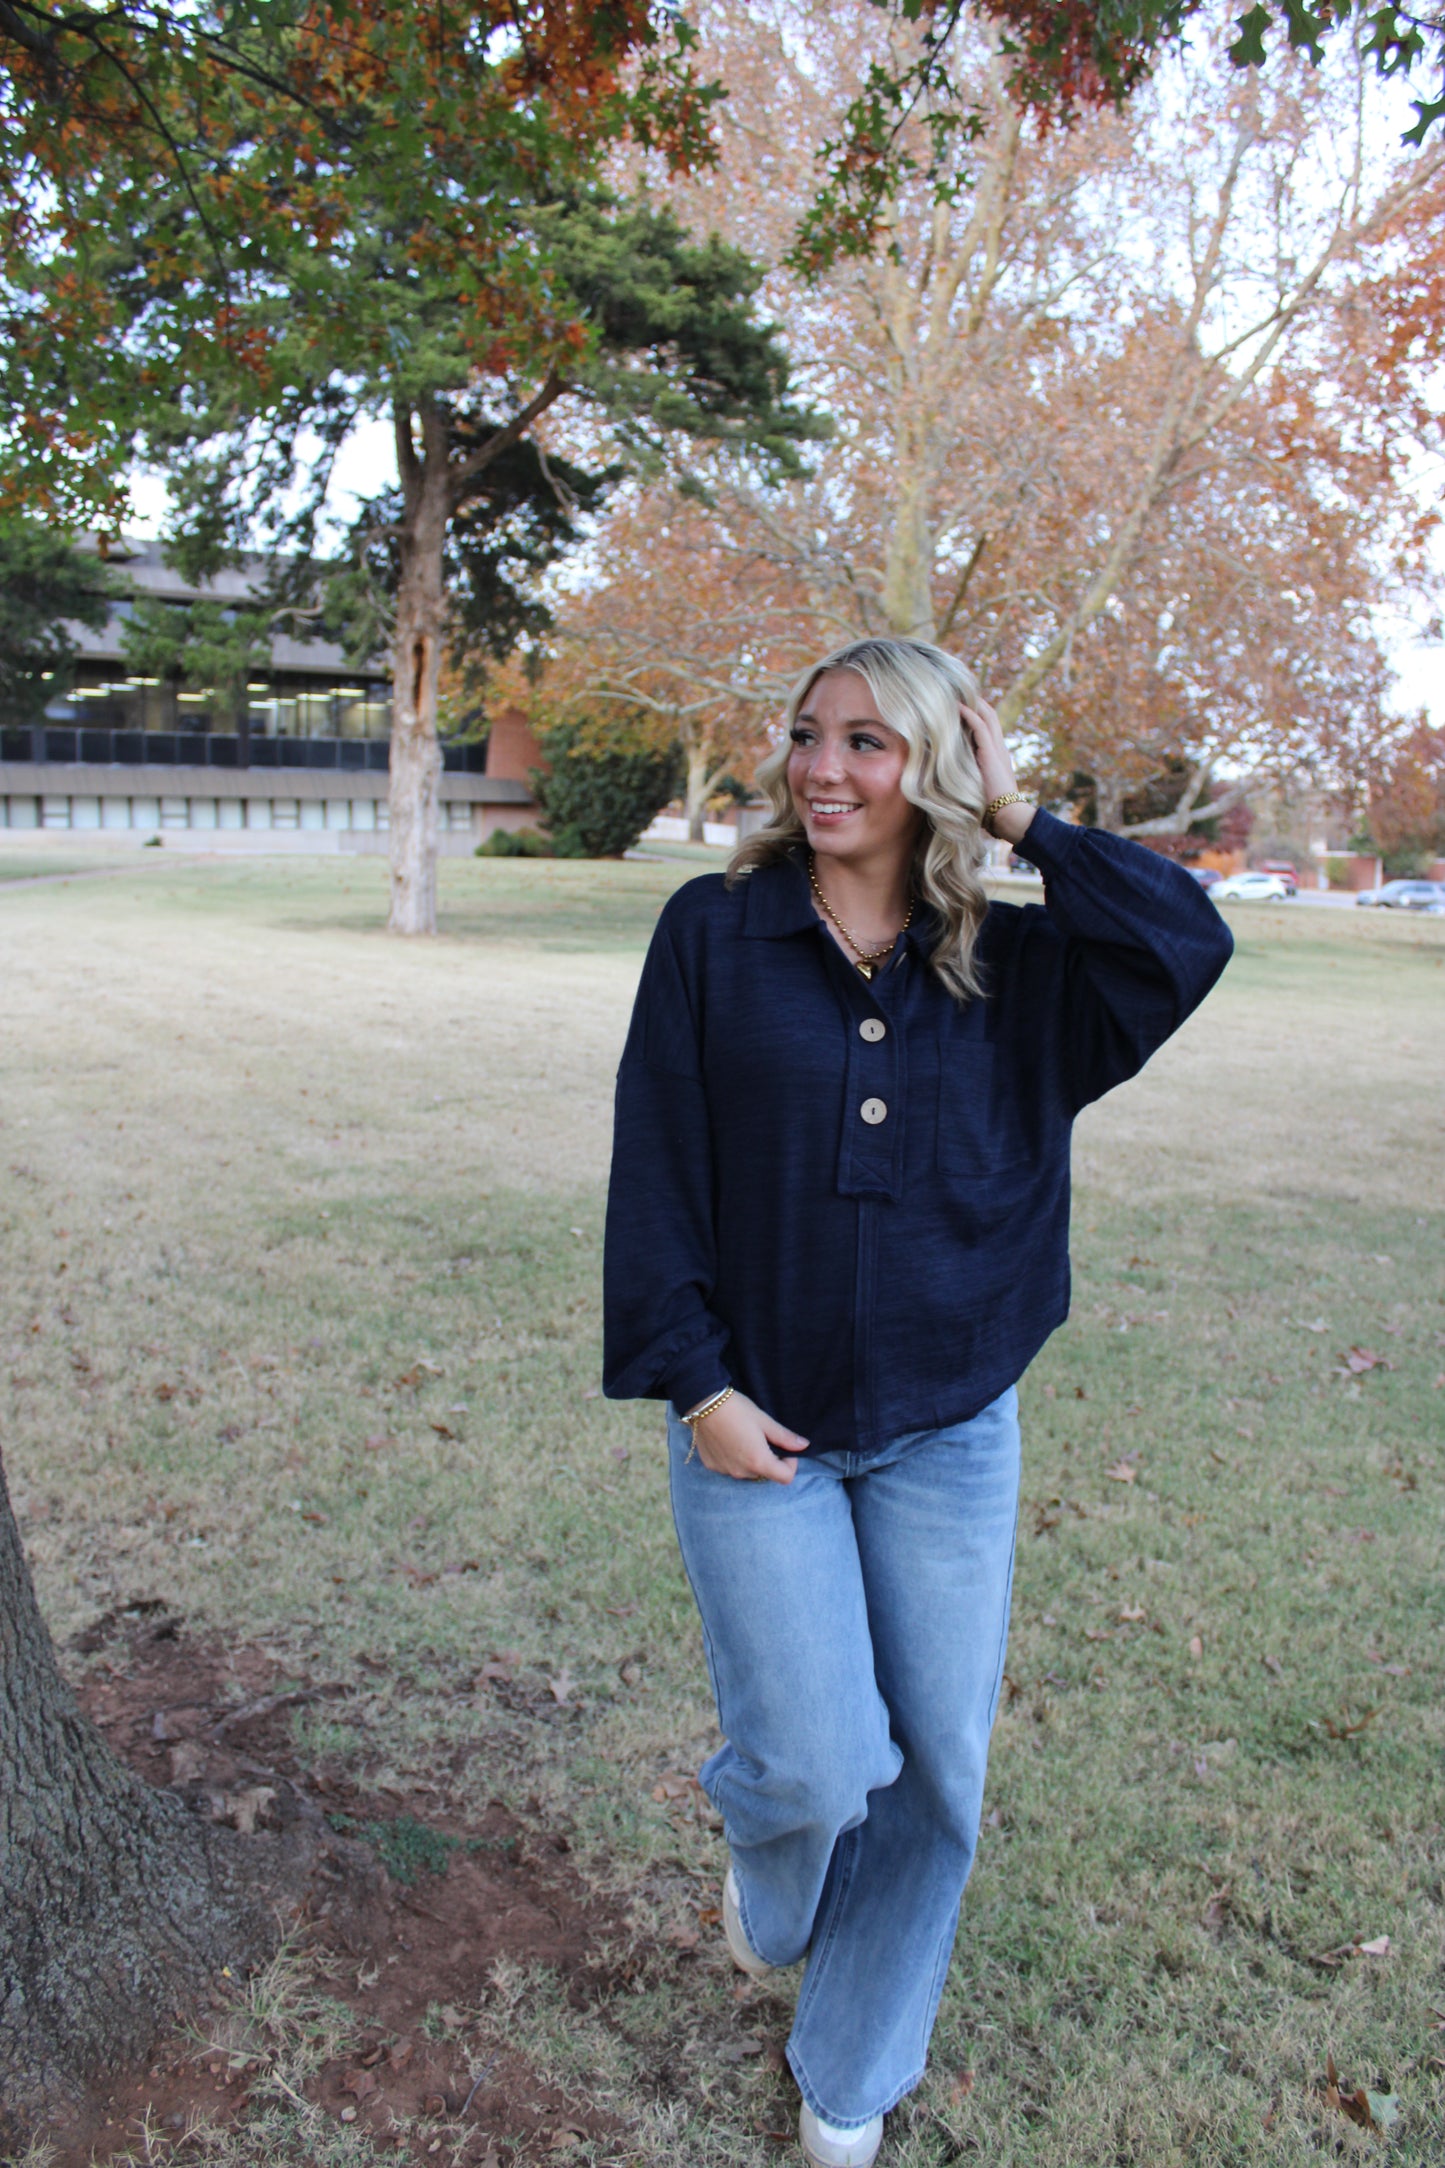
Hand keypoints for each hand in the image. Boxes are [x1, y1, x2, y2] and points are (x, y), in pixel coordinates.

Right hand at [689, 1389, 808, 1483]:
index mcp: (758, 1461)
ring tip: (744, 1437)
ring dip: (751, 1460)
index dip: (790, 1464)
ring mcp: (725, 1470)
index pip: (785, 1477)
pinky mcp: (712, 1465)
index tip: (784, 1449)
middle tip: (762, 1438)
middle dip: (769, 1460)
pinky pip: (730, 1467)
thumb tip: (804, 1445)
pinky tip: (729, 1440)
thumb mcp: (764, 1420)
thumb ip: (785, 1437)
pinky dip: (734, 1459)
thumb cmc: (737, 1409)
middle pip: (765, 1474)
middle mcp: (741, 1472)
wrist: (704, 1403)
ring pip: (747, 1472)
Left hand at [960, 698, 1033, 844]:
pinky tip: (956, 706)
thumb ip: (969, 780)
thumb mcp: (978, 789)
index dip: (977, 715)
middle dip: (976, 703)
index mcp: (998, 756)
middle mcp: (999, 748)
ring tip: (956, 693)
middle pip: (989, 716)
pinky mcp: (991, 752)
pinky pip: (979, 726)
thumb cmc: (992, 809)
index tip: (960, 706)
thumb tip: (950, 784)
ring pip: (987, 716)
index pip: (988, 728)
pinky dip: (968, 714)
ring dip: (972, 703)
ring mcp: (997, 748)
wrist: (1007, 815)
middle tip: (958, 692)